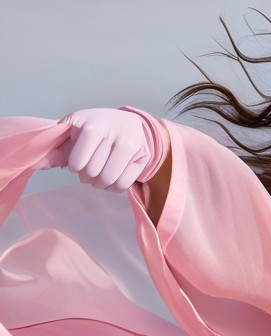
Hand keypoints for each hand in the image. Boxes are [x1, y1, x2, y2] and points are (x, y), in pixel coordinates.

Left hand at [44, 107, 161, 192]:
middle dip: (88, 176)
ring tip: (99, 177)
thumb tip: (36, 163)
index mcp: (92, 126)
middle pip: (94, 173)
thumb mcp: (73, 128)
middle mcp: (114, 134)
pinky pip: (125, 184)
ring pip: (110, 179)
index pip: (78, 163)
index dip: (75, 167)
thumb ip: (56, 145)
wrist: (129, 122)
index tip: (78, 162)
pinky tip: (112, 181)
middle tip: (89, 171)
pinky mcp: (143, 157)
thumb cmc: (96, 126)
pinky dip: (115, 188)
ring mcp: (131, 146)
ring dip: (101, 184)